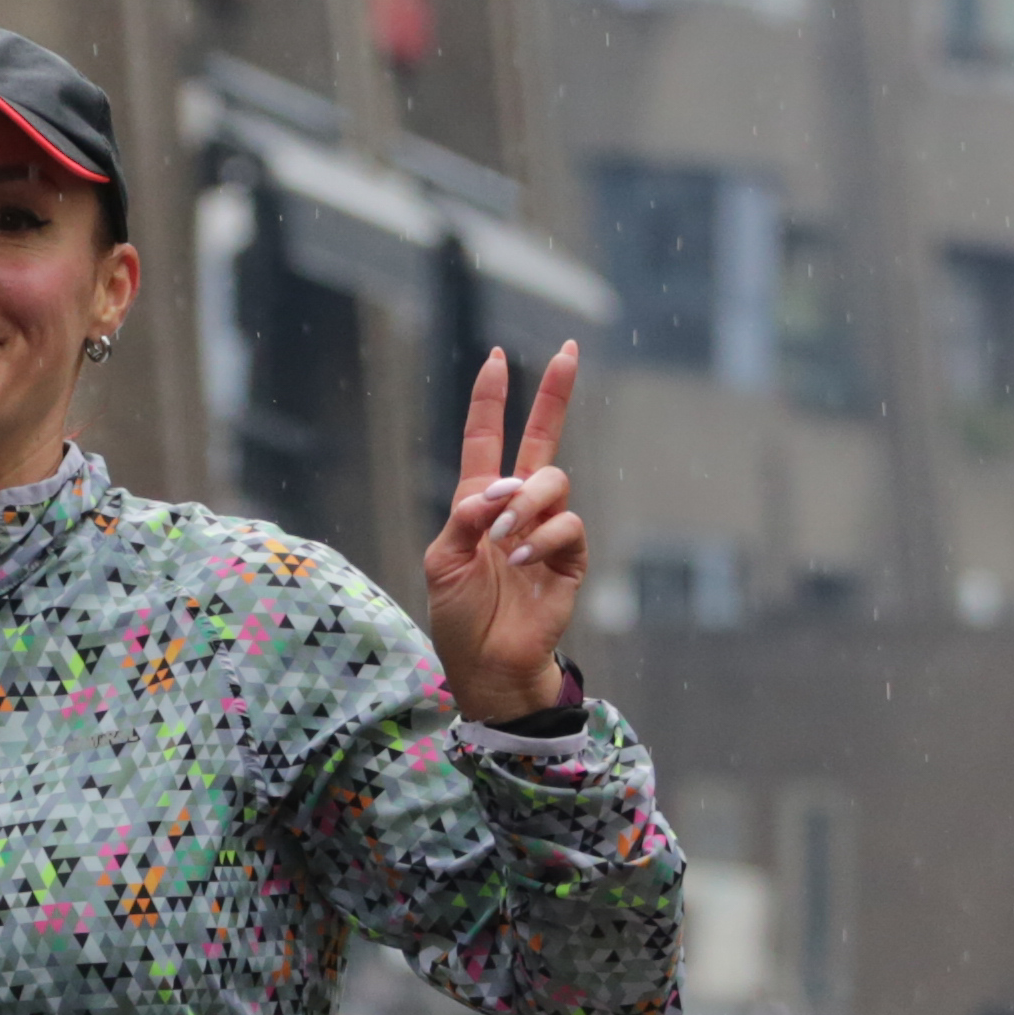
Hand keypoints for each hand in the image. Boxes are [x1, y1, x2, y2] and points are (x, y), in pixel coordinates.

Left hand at [424, 341, 587, 724]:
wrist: (488, 664)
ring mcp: (546, 530)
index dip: (491, 400)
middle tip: (569, 350)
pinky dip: (543, 537)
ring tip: (505, 536)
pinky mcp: (569, 557)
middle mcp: (516, 508)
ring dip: (527, 502)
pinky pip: (567, 524)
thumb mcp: (444, 562)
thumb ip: (465, 518)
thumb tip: (499, 488)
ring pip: (554, 481)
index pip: (486, 439)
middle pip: (542, 438)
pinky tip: (523, 560)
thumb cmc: (459, 616)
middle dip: (555, 394)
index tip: (497, 357)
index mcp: (479, 503)